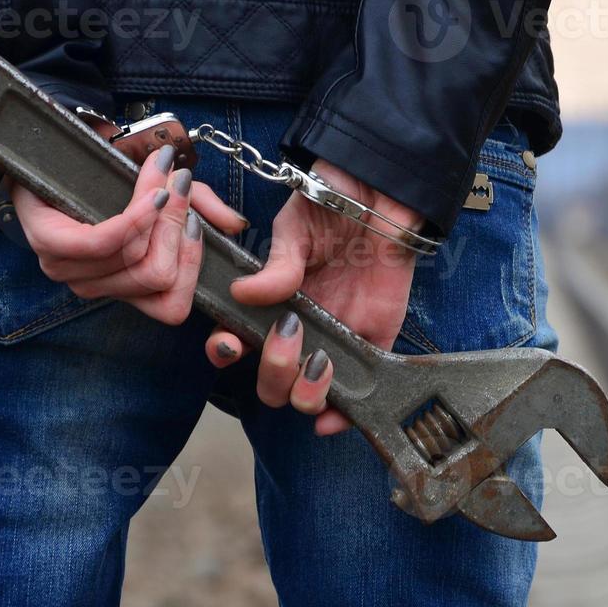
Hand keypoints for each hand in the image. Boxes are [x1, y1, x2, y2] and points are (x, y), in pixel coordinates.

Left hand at [15, 144, 246, 324]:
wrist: (54, 151)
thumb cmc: (109, 180)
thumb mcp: (166, 194)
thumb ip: (201, 209)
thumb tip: (235, 225)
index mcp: (126, 286)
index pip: (171, 308)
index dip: (191, 266)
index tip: (197, 223)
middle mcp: (98, 287)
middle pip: (157, 278)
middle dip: (178, 229)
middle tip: (182, 189)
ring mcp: (70, 271)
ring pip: (136, 260)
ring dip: (161, 214)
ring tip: (165, 178)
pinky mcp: (53, 247)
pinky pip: (107, 243)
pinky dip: (136, 217)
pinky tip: (152, 195)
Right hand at [205, 160, 422, 435]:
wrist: (381, 190)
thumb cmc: (331, 204)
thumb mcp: (294, 228)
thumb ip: (276, 264)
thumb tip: (245, 294)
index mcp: (270, 304)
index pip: (236, 342)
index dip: (226, 352)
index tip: (231, 342)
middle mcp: (298, 329)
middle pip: (271, 381)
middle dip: (272, 370)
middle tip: (287, 333)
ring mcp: (335, 339)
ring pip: (307, 395)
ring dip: (302, 392)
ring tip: (318, 360)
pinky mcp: (374, 341)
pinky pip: (360, 392)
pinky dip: (342, 416)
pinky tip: (331, 416)